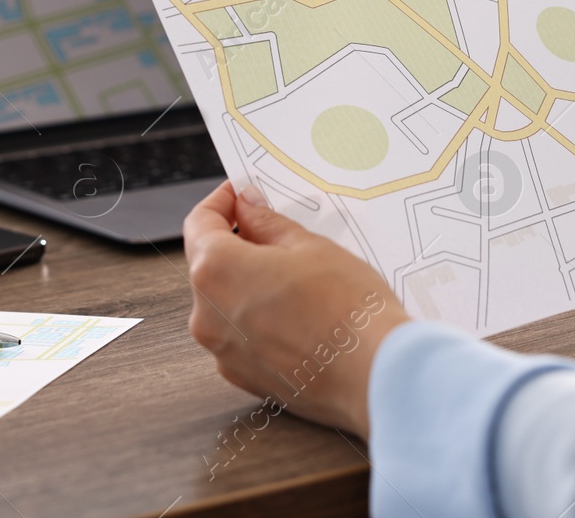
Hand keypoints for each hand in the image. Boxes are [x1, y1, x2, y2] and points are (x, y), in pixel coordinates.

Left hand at [183, 181, 410, 437]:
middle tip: (275, 229)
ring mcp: (223, 353)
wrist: (375, 377)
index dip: (220, 203)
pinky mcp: (244, 378)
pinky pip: (241, 335)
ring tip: (294, 273)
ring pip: (224, 302)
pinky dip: (259, 318)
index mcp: (215, 273)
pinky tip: (296, 311)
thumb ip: (267, 224)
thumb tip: (247, 208)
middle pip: (208, 265)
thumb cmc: (347, 309)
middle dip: (236, 243)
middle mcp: (207, 316)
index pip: (199, 224)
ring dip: (248, 282)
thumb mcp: (310, 247)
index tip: (241, 195)